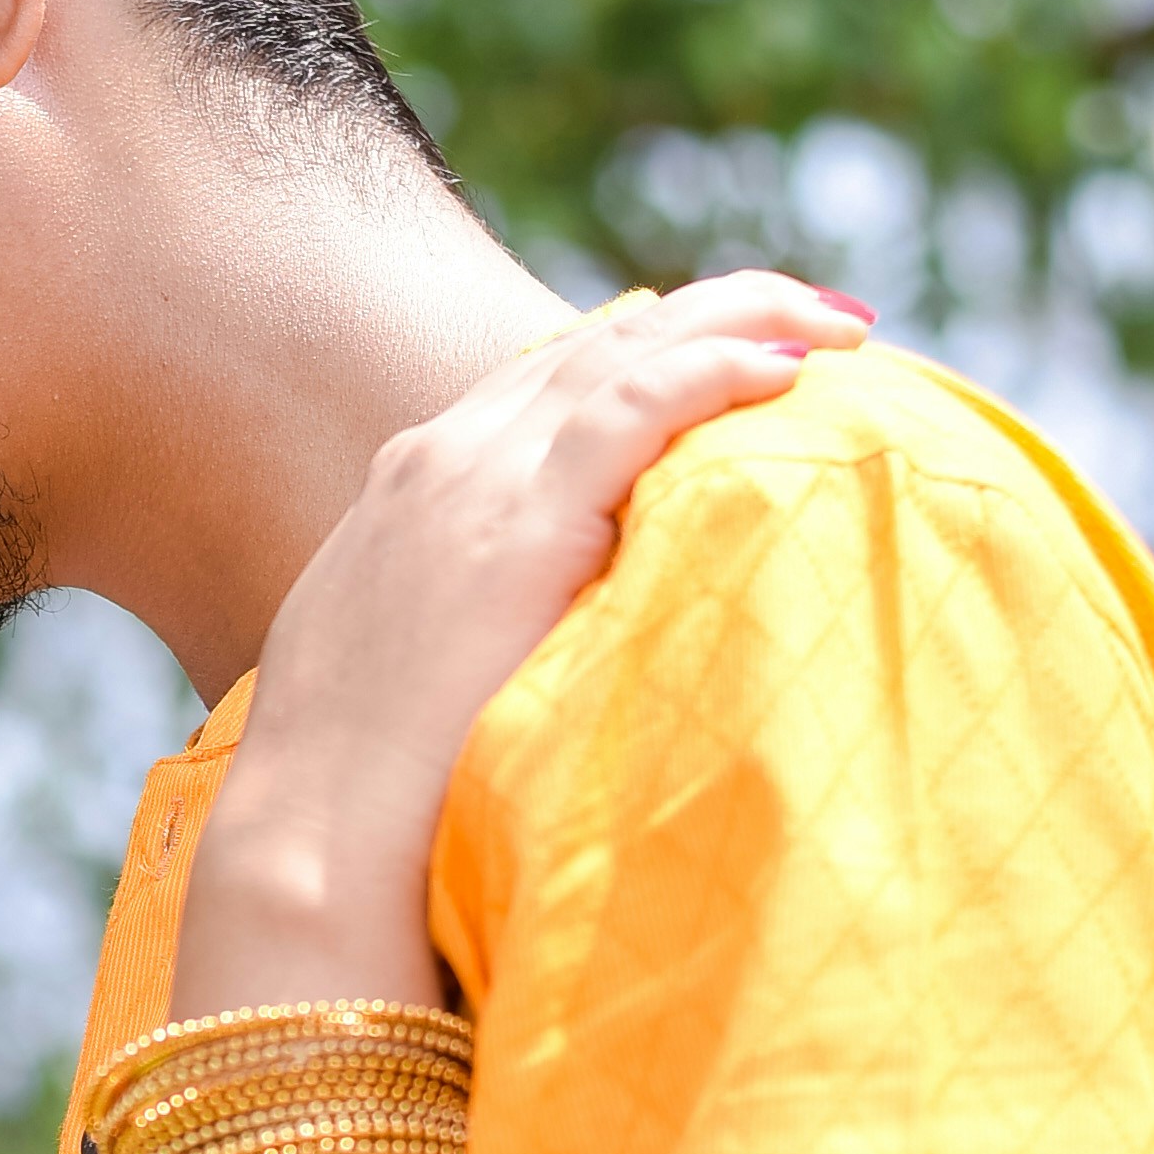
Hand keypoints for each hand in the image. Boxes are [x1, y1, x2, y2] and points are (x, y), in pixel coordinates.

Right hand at [176, 270, 868, 1013]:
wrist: (313, 842)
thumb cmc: (368, 797)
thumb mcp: (410, 679)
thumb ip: (473, 630)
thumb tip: (542, 655)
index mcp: (413, 490)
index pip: (547, 382)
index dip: (649, 353)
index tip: (731, 352)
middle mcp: (442, 458)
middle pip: (598, 342)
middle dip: (714, 312)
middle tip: (815, 314)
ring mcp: (475, 479)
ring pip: (628, 348)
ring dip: (742, 318)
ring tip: (839, 323)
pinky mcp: (521, 520)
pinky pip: (639, 406)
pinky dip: (717, 369)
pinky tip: (793, 370)